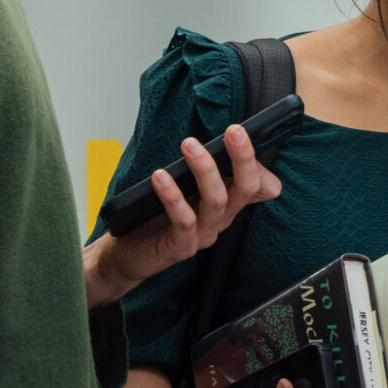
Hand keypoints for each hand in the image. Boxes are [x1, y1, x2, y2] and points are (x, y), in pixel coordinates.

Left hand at [82, 126, 282, 308]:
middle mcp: (220, 220)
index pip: (258, 186)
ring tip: (190, 145)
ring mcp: (203, 236)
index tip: (241, 133)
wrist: (129, 255)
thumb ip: (200, 171)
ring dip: (205, 170)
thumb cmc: (154, 218)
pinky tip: (160, 176)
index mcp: (226, 205)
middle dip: (243, 158)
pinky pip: (183, 221)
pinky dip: (173, 197)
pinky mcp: (181, 248)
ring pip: (216, 201)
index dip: (257, 163)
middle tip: (233, 131)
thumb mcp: (184, 189)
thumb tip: (211, 143)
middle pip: (245, 189)